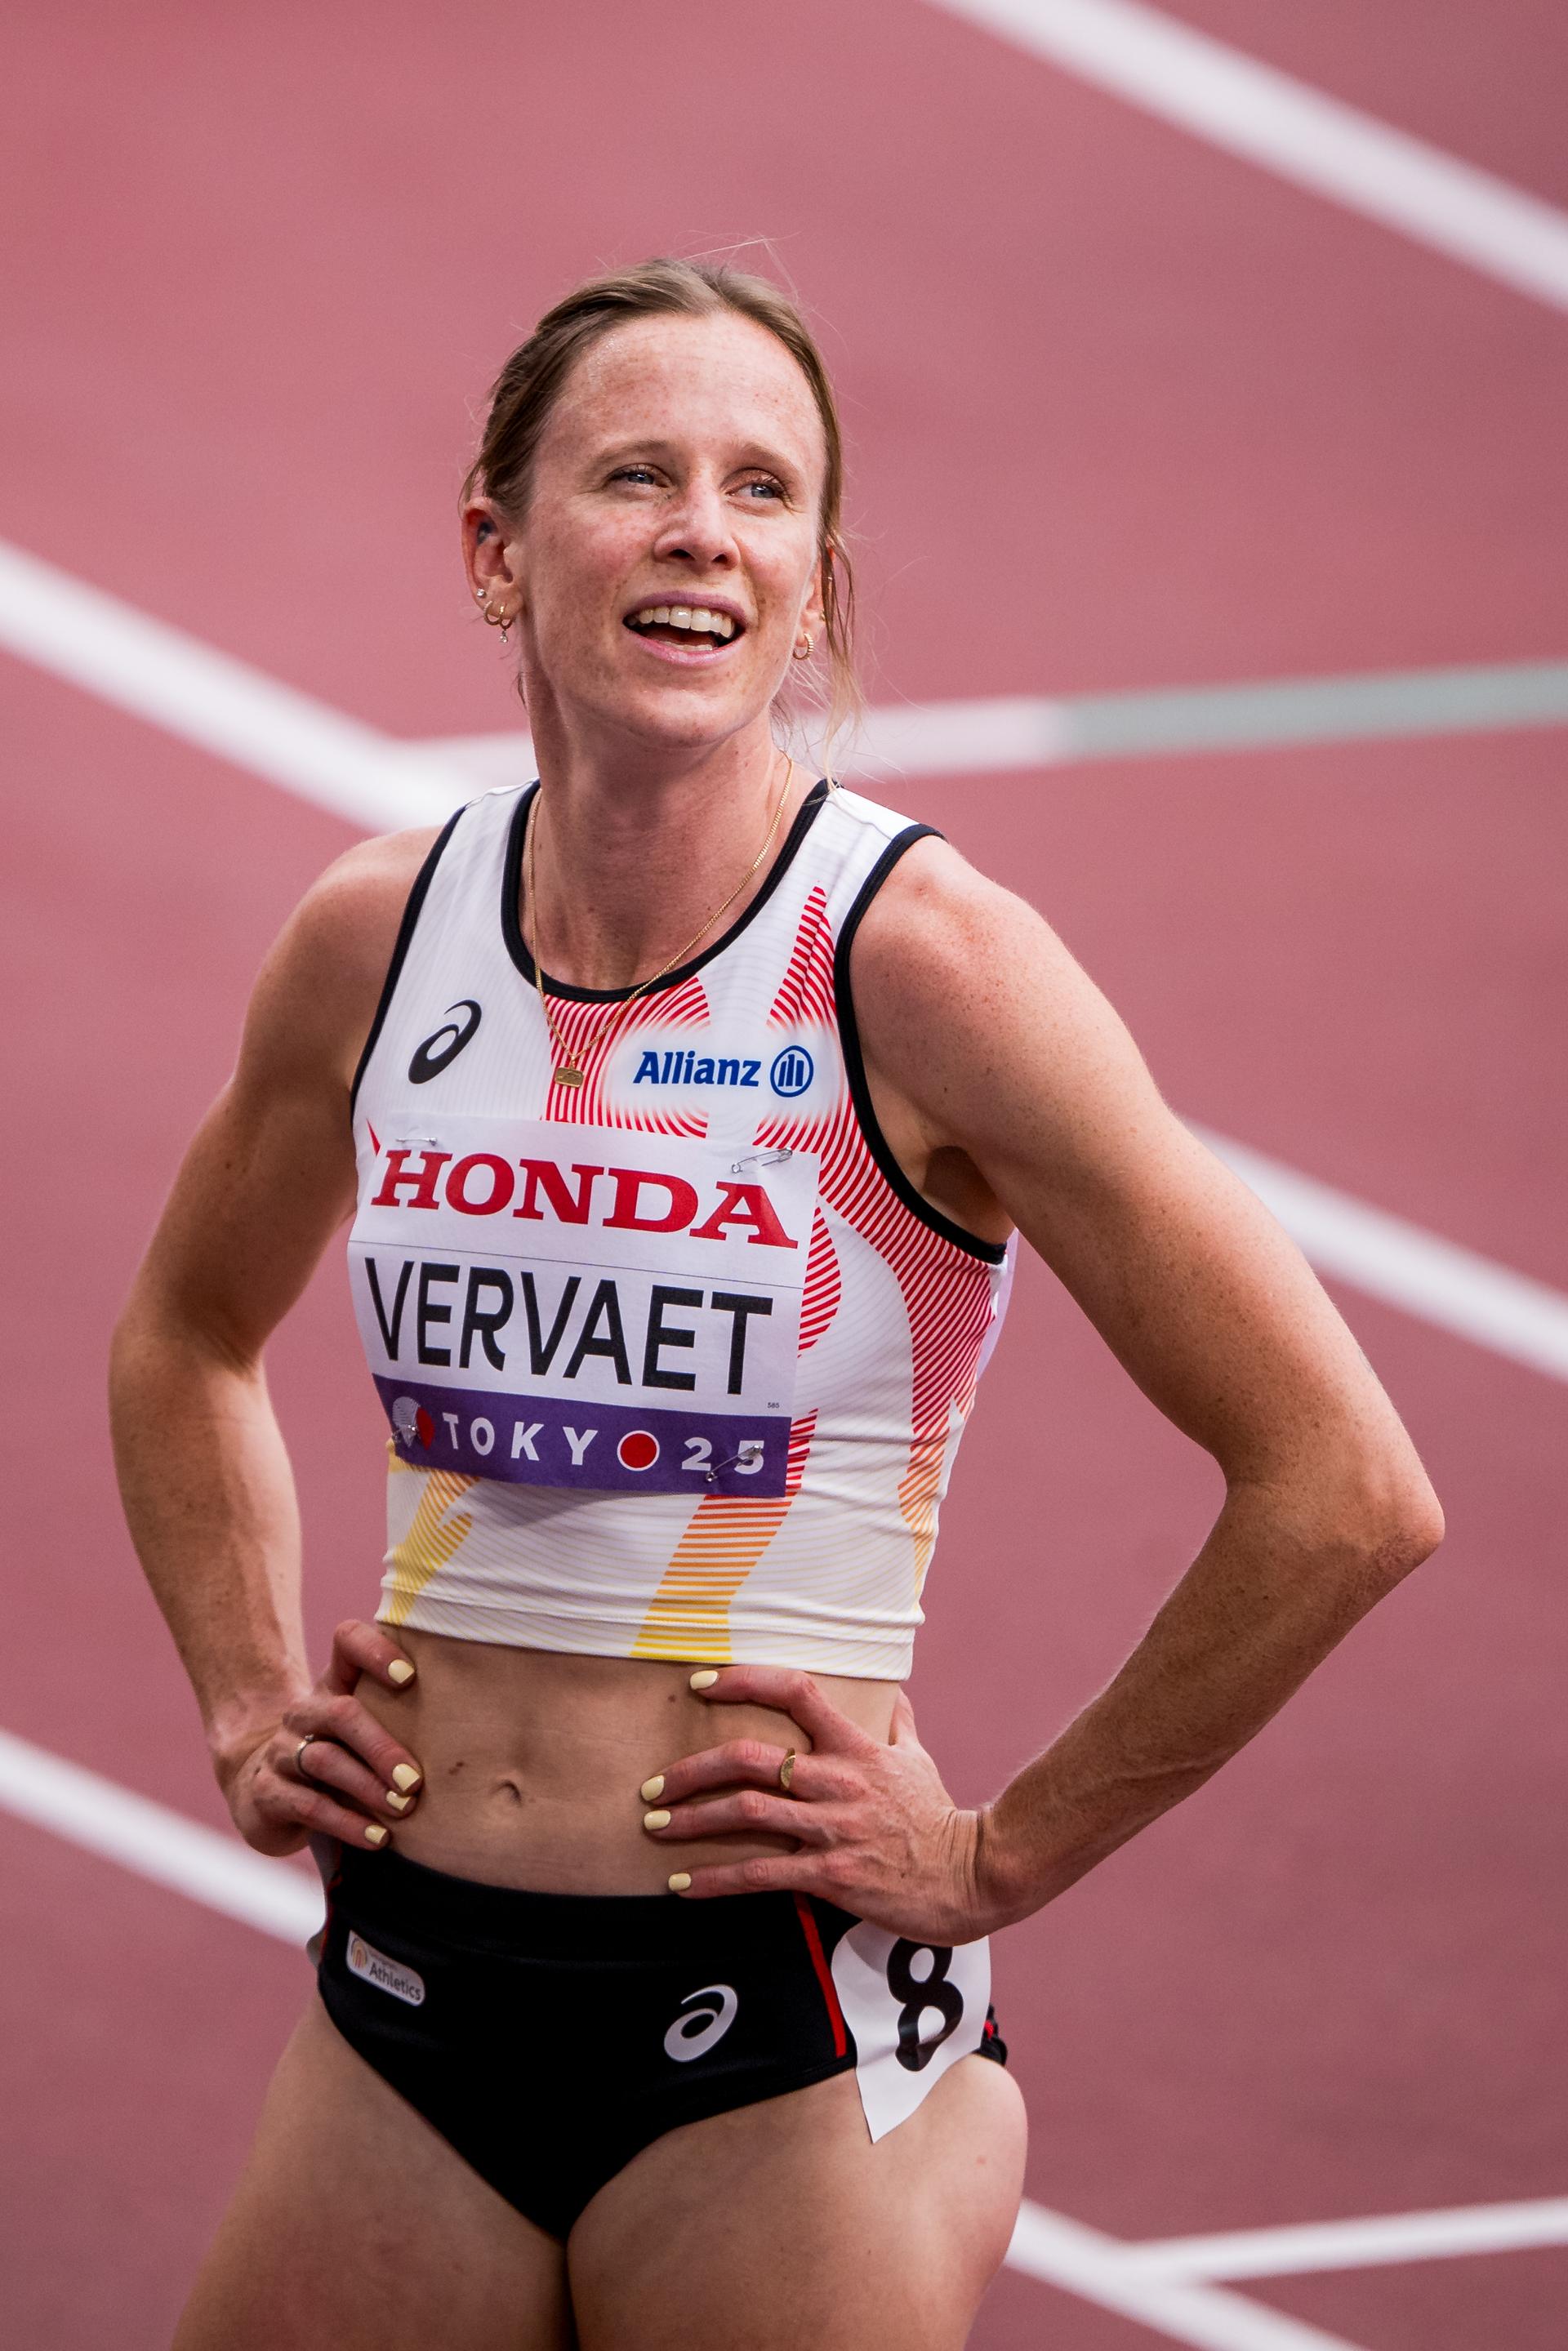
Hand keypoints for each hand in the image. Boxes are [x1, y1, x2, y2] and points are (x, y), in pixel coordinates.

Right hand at [218, 1620, 423, 1856]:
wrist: (266, 1790)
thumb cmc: (341, 1754)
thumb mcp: (368, 1727)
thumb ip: (407, 1714)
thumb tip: (485, 1729)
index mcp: (334, 1683)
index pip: (347, 1640)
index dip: (375, 1651)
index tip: (410, 1677)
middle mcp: (305, 1711)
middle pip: (342, 1714)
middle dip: (383, 1747)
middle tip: (416, 1780)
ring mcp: (283, 1750)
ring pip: (326, 1761)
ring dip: (369, 1788)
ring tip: (404, 1810)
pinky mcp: (268, 1792)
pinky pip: (309, 1806)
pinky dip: (347, 1823)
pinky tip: (378, 1837)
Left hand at [642, 1667, 1003, 1943]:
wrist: (969, 1876)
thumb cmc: (938, 1817)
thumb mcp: (917, 1758)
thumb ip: (896, 1722)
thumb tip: (889, 1689)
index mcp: (854, 1746)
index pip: (796, 1691)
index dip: (745, 1679)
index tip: (701, 1683)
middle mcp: (836, 1780)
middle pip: (750, 1756)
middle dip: (692, 1768)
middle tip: (654, 1784)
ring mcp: (831, 1828)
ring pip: (746, 1812)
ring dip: (691, 1820)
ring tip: (655, 1827)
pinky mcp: (829, 1874)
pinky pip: (760, 1874)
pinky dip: (715, 1879)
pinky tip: (683, 1885)